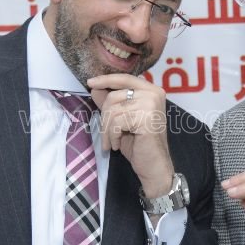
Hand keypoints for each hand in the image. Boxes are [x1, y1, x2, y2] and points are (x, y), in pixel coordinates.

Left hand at [88, 73, 173, 195]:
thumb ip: (111, 102)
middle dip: (104, 117)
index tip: (90, 83)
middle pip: (114, 96)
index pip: (125, 78)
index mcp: (151, 90)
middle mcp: (154, 94)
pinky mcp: (147, 118)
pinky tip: (117, 145)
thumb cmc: (138, 143)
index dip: (106, 80)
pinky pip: (117, 122)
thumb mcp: (120, 119)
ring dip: (107, 129)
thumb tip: (94, 87)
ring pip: (114, 110)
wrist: (152, 165)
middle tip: (105, 135)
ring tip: (110, 142)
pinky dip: (112, 135)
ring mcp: (152, 105)